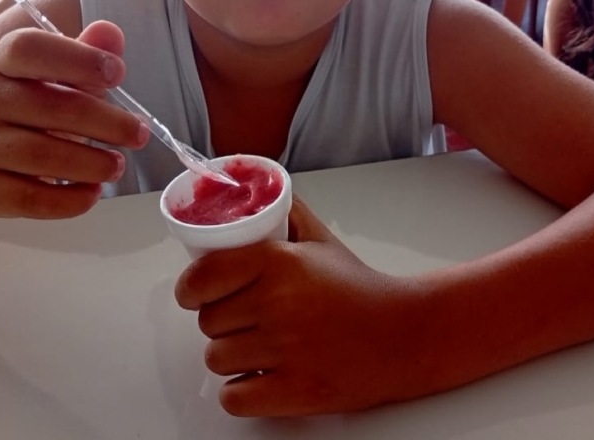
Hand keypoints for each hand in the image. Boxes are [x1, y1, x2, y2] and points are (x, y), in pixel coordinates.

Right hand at [0, 21, 148, 219]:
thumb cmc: (35, 112)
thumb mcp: (60, 79)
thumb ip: (87, 54)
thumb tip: (111, 33)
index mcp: (3, 64)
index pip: (28, 49)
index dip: (77, 58)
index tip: (118, 73)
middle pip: (51, 107)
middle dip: (106, 122)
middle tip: (138, 133)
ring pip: (42, 156)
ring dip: (92, 163)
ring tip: (118, 165)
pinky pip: (31, 199)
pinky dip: (69, 200)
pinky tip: (92, 193)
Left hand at [175, 196, 422, 416]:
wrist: (403, 334)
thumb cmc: (359, 288)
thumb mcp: (321, 241)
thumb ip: (287, 214)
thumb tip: (256, 195)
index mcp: (279, 262)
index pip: (202, 278)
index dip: (191, 289)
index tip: (194, 294)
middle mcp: (277, 304)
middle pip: (208, 321)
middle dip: (221, 321)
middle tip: (247, 319)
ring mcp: (285, 351)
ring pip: (217, 359)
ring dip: (232, 356)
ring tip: (259, 348)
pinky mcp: (294, 391)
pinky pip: (234, 398)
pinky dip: (241, 392)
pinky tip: (260, 378)